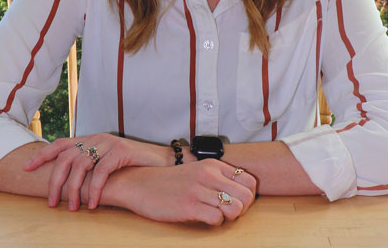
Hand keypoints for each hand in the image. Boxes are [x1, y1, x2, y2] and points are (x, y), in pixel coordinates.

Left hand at [23, 133, 169, 209]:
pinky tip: (92, 204)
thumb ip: (89, 167)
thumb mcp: (106, 163)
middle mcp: (97, 138)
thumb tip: (67, 185)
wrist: (161, 162)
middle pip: (66, 157)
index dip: (42, 155)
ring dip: (74, 189)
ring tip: (73, 208)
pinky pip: (101, 172)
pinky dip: (94, 190)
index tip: (26, 168)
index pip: (60, 144)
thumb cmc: (132, 167)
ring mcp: (109, 143)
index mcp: (90, 140)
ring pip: (80, 165)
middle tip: (51, 203)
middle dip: (55, 181)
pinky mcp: (121, 152)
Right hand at [110, 159, 256, 224]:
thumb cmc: (169, 182)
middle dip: (242, 209)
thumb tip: (241, 193)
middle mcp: (208, 175)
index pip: (249, 180)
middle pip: (247, 196)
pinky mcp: (189, 206)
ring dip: (229, 217)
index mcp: (212, 165)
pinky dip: (214, 222)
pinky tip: (204, 218)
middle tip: (228, 212)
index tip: (236, 202)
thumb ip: (217, 178)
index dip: (248, 196)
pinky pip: (217, 218)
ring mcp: (199, 190)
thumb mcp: (196, 171)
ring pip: (236, 208)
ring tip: (216, 215)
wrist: (139, 184)